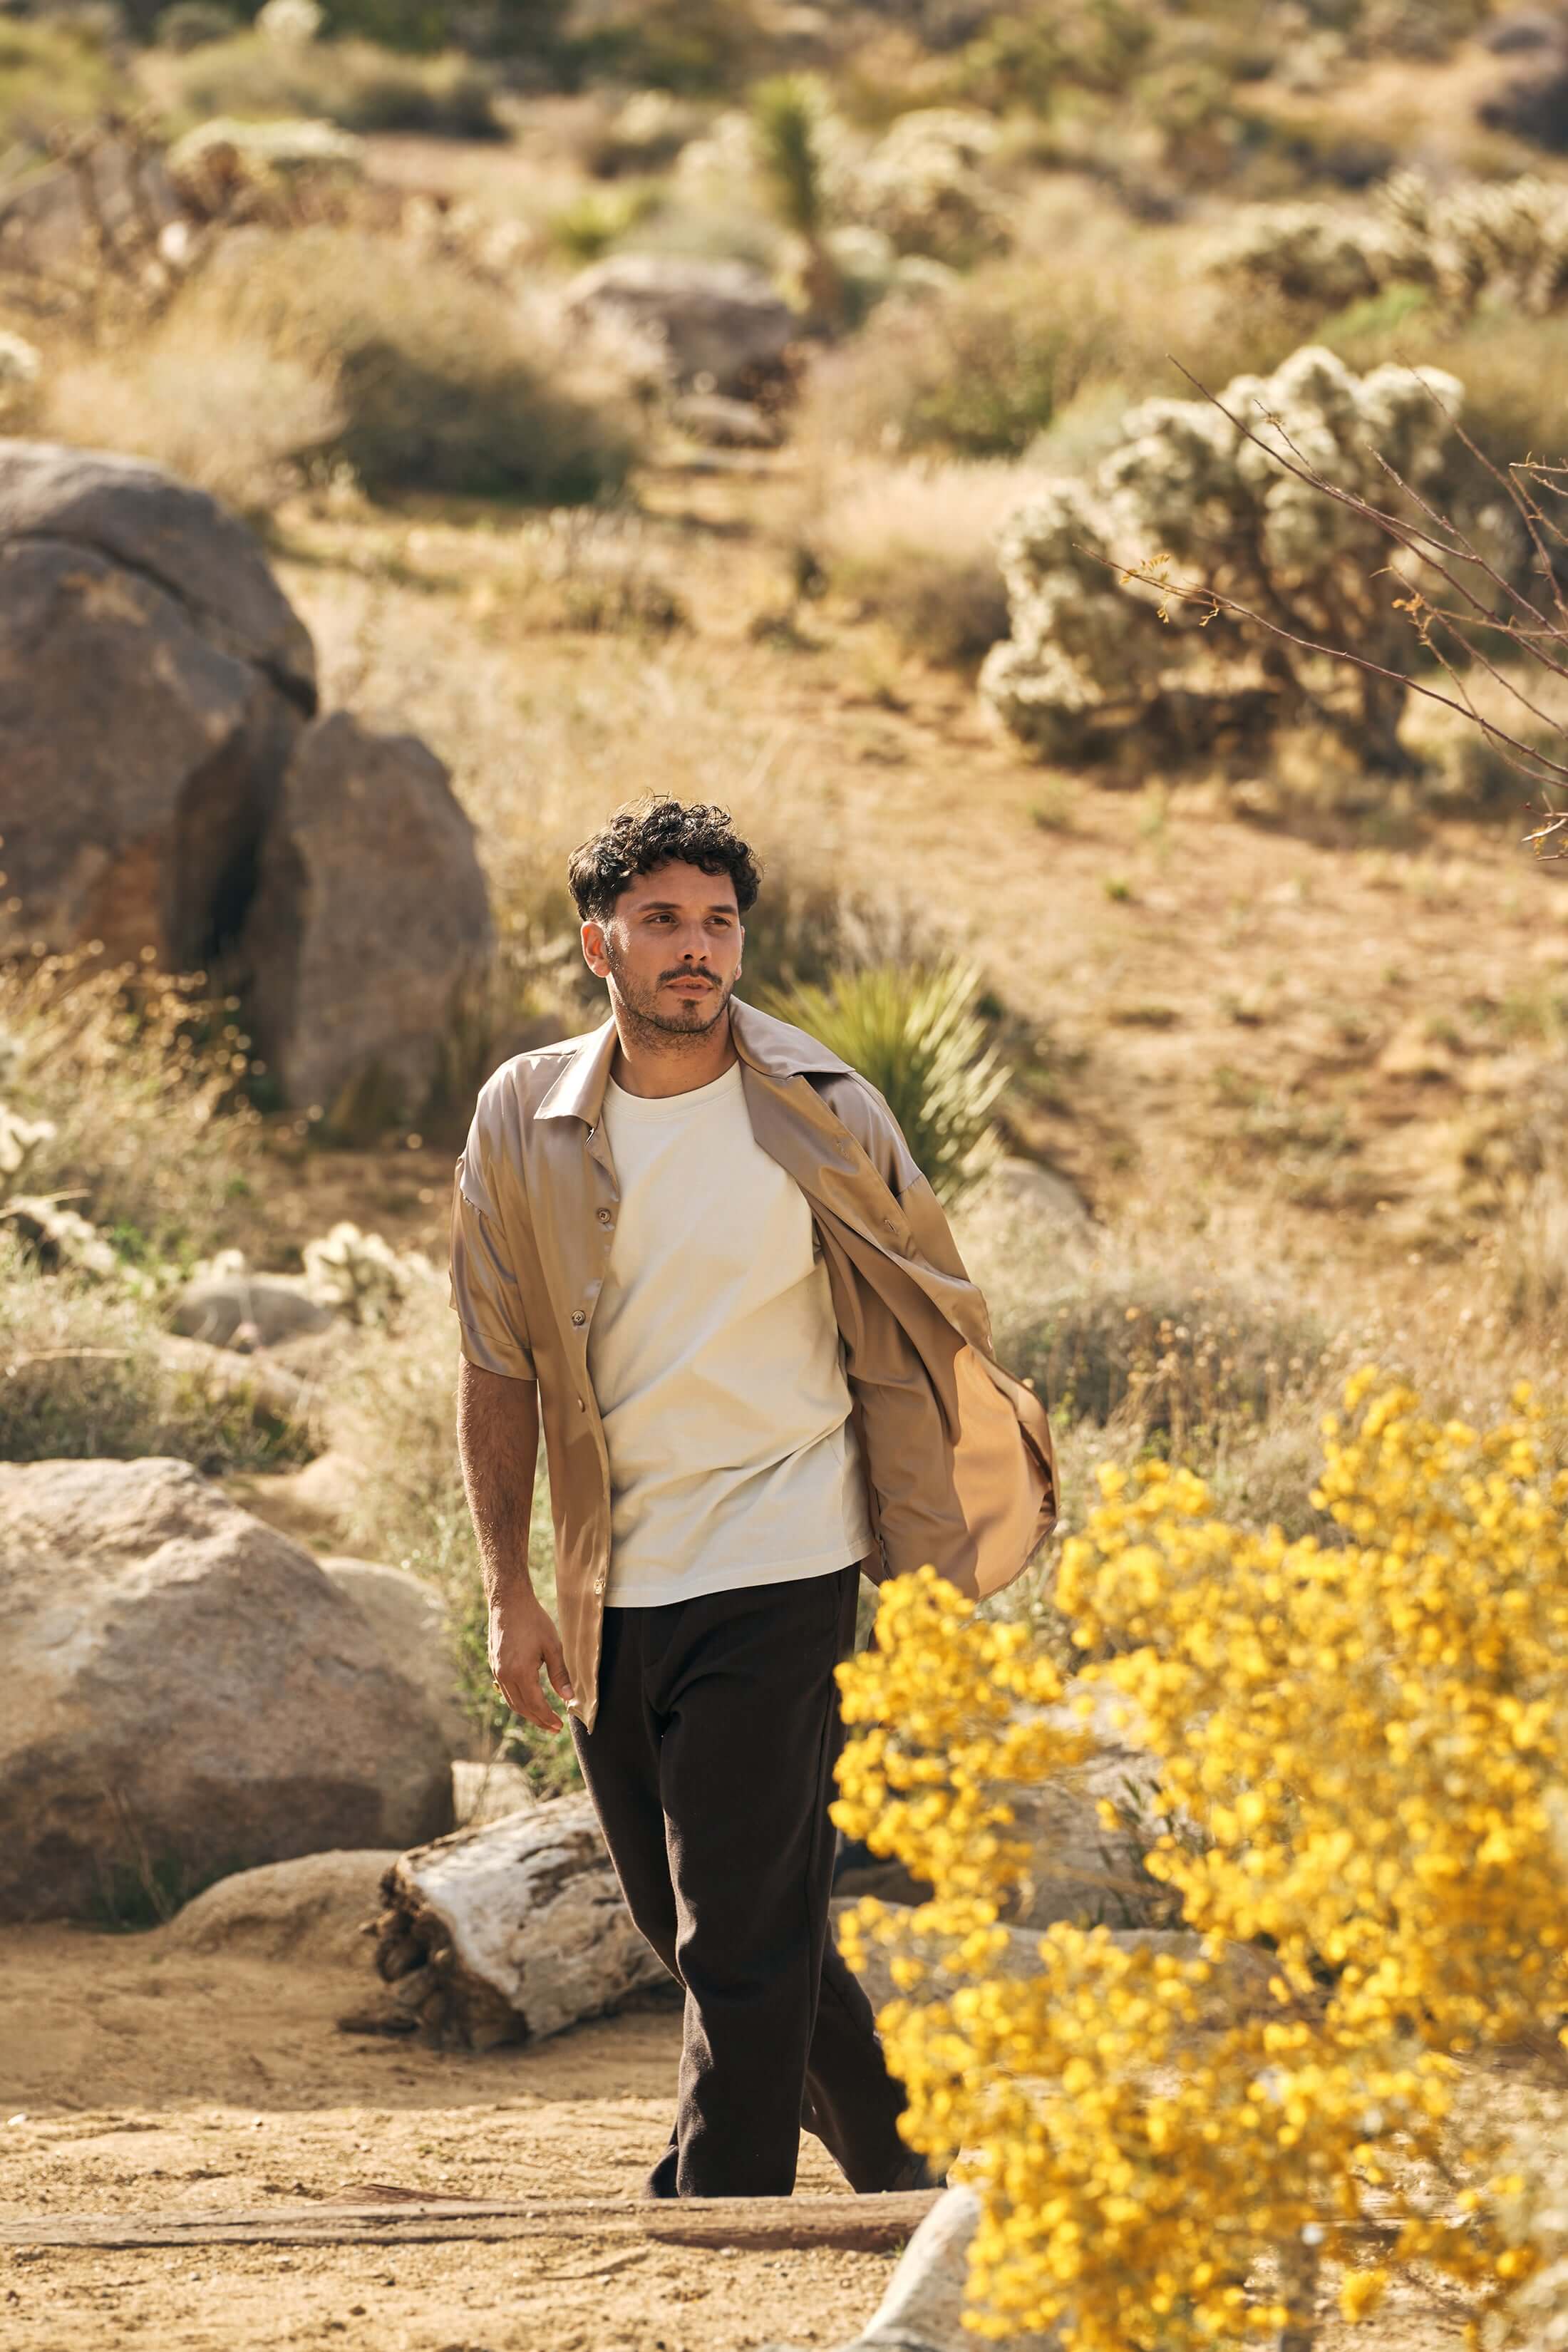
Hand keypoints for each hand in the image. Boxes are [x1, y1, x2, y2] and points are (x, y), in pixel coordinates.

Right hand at [489, 1593, 572, 1733]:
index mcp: (520, 1672)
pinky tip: (528, 1700)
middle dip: (538, 1720)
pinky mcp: (494, 1665)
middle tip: (553, 1728)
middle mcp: (505, 1675)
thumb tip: (568, 1697)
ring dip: (527, 1713)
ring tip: (542, 1718)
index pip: (535, 1705)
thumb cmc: (533, 1620)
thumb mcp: (552, 1646)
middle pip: (521, 1708)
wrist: (509, 1602)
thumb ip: (560, 1674)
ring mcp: (496, 1671)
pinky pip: (505, 1690)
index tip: (559, 1726)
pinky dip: (518, 1700)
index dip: (547, 1718)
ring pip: (511, 1701)